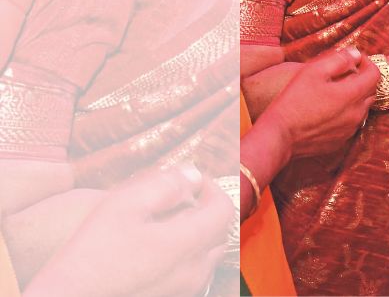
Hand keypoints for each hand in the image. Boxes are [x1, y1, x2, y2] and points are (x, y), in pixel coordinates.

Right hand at [23, 165, 230, 296]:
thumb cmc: (92, 253)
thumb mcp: (123, 205)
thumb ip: (166, 184)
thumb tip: (193, 175)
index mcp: (187, 244)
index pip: (223, 209)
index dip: (210, 188)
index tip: (190, 181)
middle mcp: (194, 271)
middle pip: (218, 232)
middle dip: (205, 210)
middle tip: (178, 200)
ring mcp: (185, 289)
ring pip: (207, 255)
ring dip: (197, 234)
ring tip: (165, 225)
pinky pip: (193, 274)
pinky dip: (186, 256)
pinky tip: (157, 250)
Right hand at [260, 47, 377, 159]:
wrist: (279, 136)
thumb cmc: (294, 101)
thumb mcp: (313, 71)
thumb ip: (339, 59)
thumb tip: (356, 54)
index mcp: (353, 95)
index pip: (375, 74)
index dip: (367, 62)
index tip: (354, 59)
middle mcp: (357, 114)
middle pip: (370, 91)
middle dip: (362, 79)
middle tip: (343, 73)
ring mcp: (350, 129)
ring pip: (362, 108)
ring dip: (355, 97)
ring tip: (334, 91)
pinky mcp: (340, 141)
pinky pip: (351, 123)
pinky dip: (346, 113)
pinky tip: (328, 109)